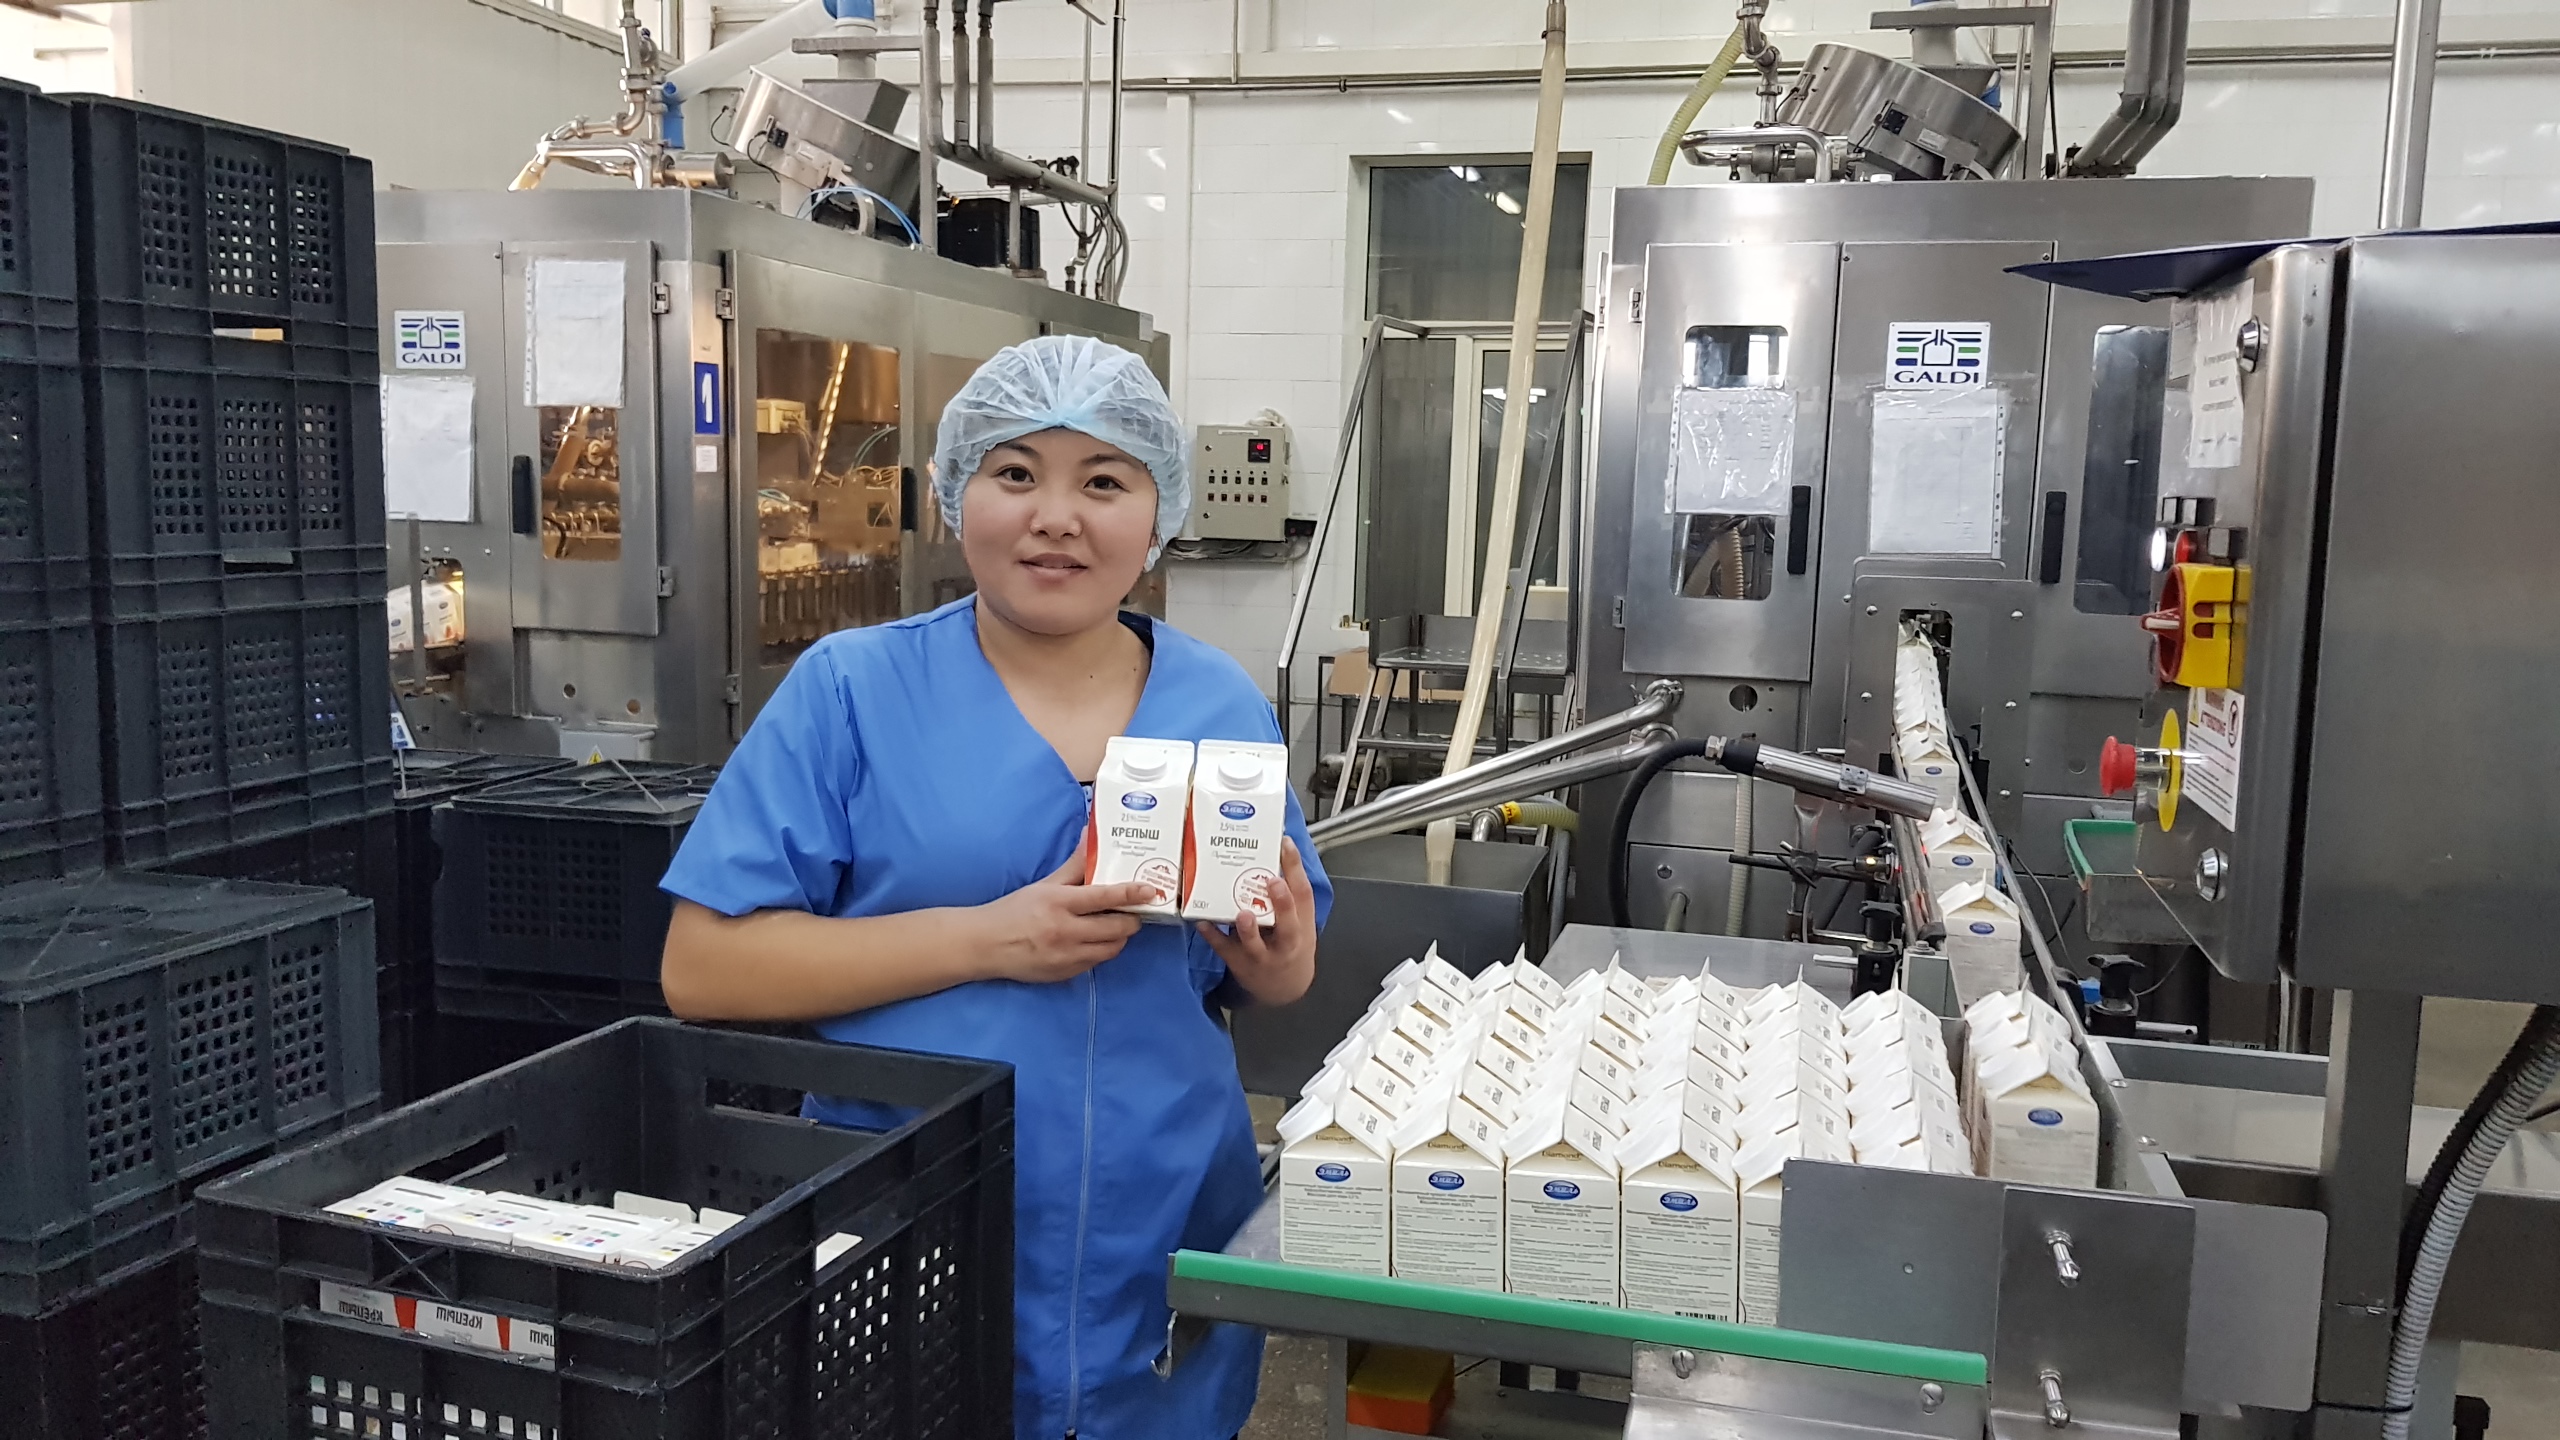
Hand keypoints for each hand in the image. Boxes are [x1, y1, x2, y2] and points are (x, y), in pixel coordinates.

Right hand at [971, 841, 1150, 984]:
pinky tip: (1095, 941)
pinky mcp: (1065, 974)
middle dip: (1132, 919)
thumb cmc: (1014, 910)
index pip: (1105, 898)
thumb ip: (1074, 866)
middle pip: (1117, 928)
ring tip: (1115, 926)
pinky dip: (1101, 951)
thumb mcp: (1044, 885)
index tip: (1150, 890)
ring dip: (1119, 937)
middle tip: (1133, 910)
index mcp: (1059, 903)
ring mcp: (1066, 957)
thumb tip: (1092, 838)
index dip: (1132, 894)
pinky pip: (1096, 963)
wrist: (985, 945)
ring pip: (1111, 949)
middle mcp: (1065, 932)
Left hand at [1197, 838, 1317, 1005]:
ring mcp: (1262, 955)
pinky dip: (1214, 937)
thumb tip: (1272, 853)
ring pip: (1256, 944)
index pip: (1304, 894)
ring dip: (1249, 929)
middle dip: (1282, 903)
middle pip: (1288, 924)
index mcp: (1302, 923)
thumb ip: (1289, 895)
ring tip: (1243, 914)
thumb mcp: (1300, 921)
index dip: (1296, 868)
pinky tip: (1202, 923)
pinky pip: (1226, 950)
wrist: (1285, 988)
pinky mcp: (1240, 963)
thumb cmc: (1290, 943)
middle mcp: (1286, 941)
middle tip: (1273, 882)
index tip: (1285, 843)